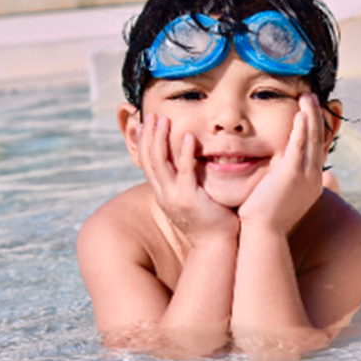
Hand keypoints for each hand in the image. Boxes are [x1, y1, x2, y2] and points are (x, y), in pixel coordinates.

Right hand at [137, 113, 238, 244]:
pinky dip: (185, 154)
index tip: (145, 123)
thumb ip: (186, 182)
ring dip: (161, 139)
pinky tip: (188, 137)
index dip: (144, 142)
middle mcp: (163, 195)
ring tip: (163, 120)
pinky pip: (185, 172)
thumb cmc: (209, 221)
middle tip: (151, 115)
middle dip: (149, 136)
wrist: (216, 245)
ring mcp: (174, 198)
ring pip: (160, 163)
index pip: (146, 163)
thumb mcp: (191, 199)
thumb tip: (188, 165)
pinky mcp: (189, 200)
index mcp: (162, 194)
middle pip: (149, 160)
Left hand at [238, 94, 324, 233]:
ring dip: (310, 116)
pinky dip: (301, 128)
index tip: (315, 115)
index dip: (316, 132)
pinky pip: (299, 145)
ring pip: (311, 139)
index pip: (315, 151)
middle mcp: (312, 178)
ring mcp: (305, 176)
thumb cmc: (265, 221)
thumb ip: (280, 186)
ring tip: (308, 98)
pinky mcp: (293, 173)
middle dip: (317, 118)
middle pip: (318, 141)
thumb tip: (275, 180)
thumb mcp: (278, 200)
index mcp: (310, 184)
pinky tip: (301, 113)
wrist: (263, 234)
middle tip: (314, 99)